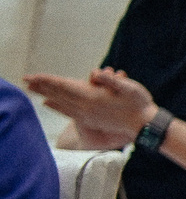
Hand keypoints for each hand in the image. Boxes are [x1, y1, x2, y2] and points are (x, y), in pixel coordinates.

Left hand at [26, 68, 155, 143]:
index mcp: (92, 97)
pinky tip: (49, 103)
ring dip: (46, 95)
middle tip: (26, 80)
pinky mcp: (90, 120)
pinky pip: (67, 112)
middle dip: (42, 86)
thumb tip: (96, 73)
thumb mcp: (129, 87)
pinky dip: (56, 106)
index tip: (32, 76)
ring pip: (61, 103)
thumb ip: (112, 80)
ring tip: (33, 90)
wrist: (145, 125)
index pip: (64, 86)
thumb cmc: (139, 104)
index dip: (47, 80)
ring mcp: (87, 115)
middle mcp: (85, 107)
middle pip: (58, 94)